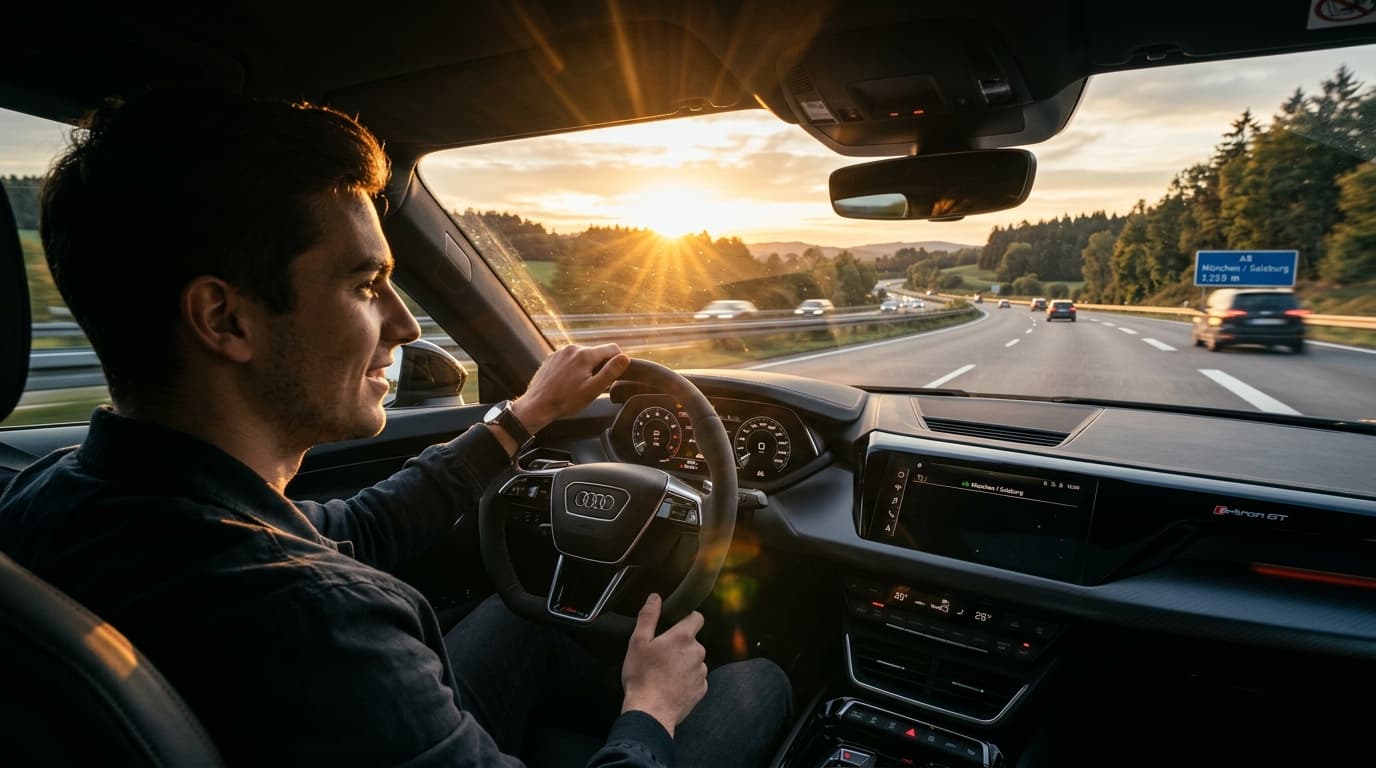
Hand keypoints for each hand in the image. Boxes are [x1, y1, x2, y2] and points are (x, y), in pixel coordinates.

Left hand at [510, 343, 628, 432]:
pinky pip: (570, 359)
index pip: (612, 349)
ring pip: (583, 356)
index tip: (614, 375)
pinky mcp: (553, 357)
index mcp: (585, 355)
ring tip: (578, 385)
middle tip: (593, 385)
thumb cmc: (565, 401)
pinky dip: (573, 368)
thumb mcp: (593, 389)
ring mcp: (561, 352)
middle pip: (597, 352)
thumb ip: (611, 372)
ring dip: (586, 367)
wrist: (538, 405)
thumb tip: (625, 358)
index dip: (618, 361)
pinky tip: (568, 382)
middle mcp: (573, 349)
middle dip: (600, 366)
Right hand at [619, 594, 707, 736]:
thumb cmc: (642, 676)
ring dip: (684, 663)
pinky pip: (696, 679)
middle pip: (693, 641)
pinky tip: (671, 686)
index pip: (696, 617)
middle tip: (661, 654)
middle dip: (680, 645)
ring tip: (664, 673)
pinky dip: (686, 680)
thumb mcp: (638, 642)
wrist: (650, 712)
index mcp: (683, 637)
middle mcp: (697, 652)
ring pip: (695, 660)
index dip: (687, 618)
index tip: (675, 625)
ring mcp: (701, 672)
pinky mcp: (701, 689)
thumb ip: (648, 616)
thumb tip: (655, 597)